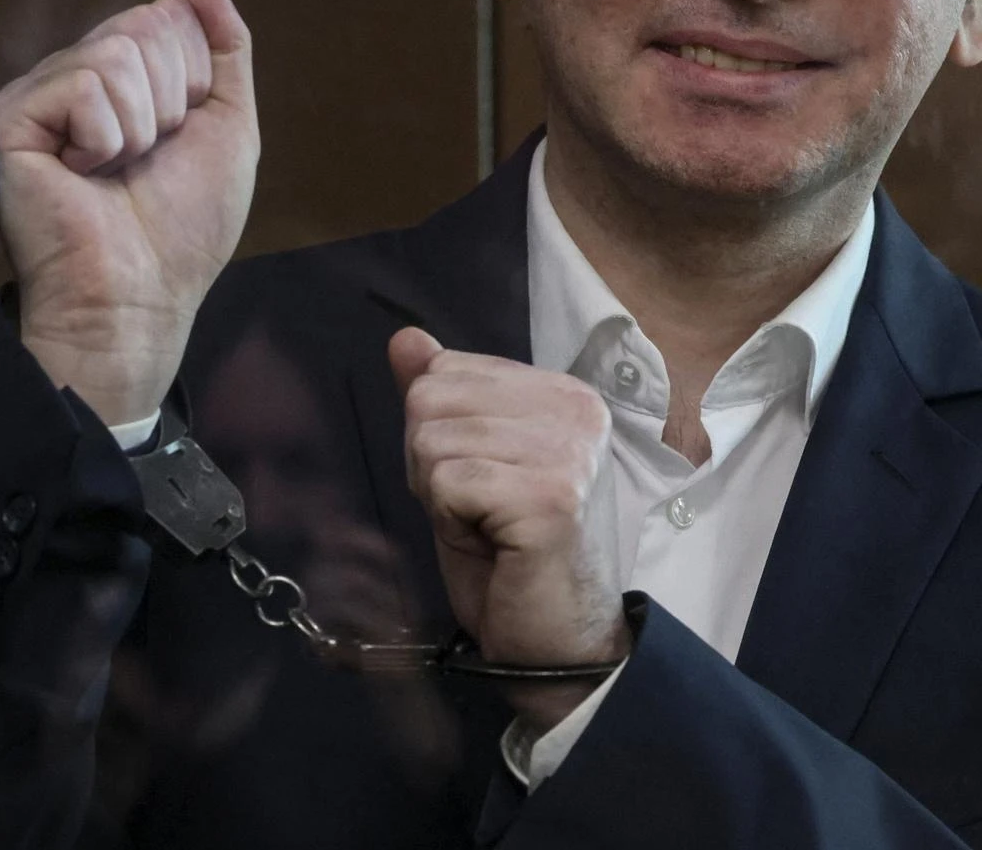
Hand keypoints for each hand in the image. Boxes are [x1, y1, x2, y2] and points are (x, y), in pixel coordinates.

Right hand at [0, 0, 258, 424]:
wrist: (142, 296)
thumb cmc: (184, 225)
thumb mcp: (228, 120)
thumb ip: (223, 38)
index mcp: (119, 76)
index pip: (170, 16)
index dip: (196, 81)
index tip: (177, 140)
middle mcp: (71, 77)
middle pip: (146, 23)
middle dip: (172, 98)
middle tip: (146, 160)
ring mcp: (34, 96)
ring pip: (116, 52)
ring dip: (142, 123)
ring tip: (116, 171)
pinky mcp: (6, 120)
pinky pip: (83, 83)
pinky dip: (106, 137)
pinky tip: (83, 175)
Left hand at [389, 327, 629, 728]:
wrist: (553, 642)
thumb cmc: (508, 555)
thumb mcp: (466, 462)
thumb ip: (441, 397)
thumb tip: (405, 338)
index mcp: (564, 393)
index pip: (446, 370)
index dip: (438, 434)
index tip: (480, 483)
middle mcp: (576, 411)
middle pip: (430, 399)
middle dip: (431, 463)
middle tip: (479, 512)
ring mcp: (569, 452)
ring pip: (432, 441)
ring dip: (440, 498)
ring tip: (487, 530)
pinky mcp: (551, 497)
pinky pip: (447, 482)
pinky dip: (450, 522)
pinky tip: (491, 545)